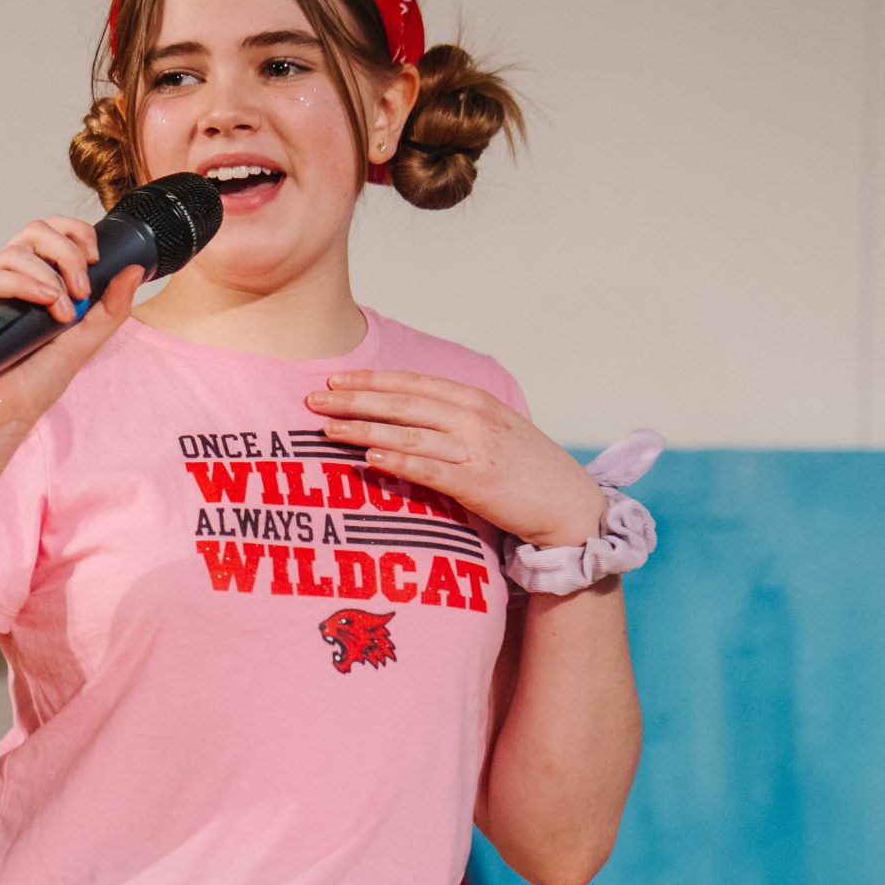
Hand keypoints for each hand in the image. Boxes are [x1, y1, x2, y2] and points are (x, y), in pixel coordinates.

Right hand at [0, 218, 145, 444]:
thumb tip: (134, 269)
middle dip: (66, 251)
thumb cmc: (33, 383)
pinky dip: (21, 284)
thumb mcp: (84, 342)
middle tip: (81, 288)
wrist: (3, 418)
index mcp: (31, 279)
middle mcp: (4, 278)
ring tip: (62, 310)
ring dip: (48, 276)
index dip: (76, 233)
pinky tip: (42, 302)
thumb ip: (111, 308)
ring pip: (13, 252)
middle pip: (33, 231)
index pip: (50, 232)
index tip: (95, 260)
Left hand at [303, 370, 606, 545]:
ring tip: (327, 428)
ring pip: (409, 433)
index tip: (336, 379)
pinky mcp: (478, 483)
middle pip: (403, 404)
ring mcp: (476, 449)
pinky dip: (398, 460)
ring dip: (364, 429)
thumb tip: (405, 415)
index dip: (372, 380)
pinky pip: (430, 469)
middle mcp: (474, 418)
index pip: (413, 384)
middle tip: (314, 399)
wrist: (570, 504)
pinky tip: (369, 458)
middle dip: (355, 400)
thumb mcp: (493, 430)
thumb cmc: (526, 469)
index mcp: (475, 400)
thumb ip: (454, 419)